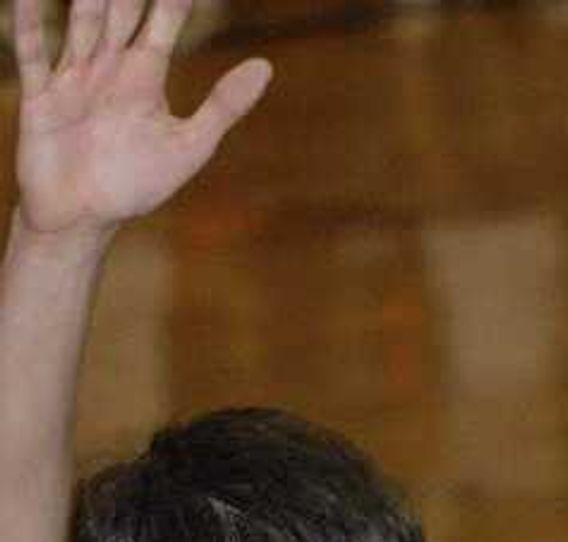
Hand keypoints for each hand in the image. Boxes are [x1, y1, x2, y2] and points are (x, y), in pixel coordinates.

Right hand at [11, 0, 271, 242]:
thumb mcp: (189, 146)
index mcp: (144, 76)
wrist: (82, 220)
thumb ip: (223, 106)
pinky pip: (32, 51)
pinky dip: (28, 22)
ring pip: (80, 21)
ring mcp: (73, 78)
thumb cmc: (135, 186)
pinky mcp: (41, 96)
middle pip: (119, 10)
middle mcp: (108, 68)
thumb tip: (265, 66)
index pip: (163, 19)